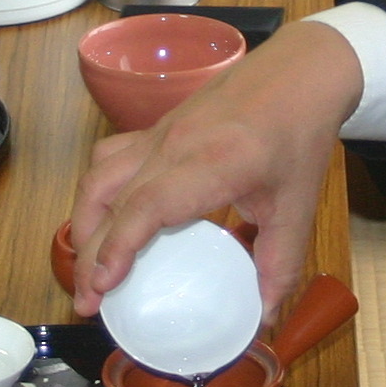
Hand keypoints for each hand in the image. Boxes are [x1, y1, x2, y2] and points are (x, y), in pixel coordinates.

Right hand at [69, 21, 362, 306]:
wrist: (301, 71)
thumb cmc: (299, 133)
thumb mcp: (297, 205)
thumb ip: (280, 263)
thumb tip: (265, 315)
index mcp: (210, 163)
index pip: (144, 206)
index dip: (117, 248)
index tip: (101, 286)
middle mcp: (173, 144)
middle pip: (109, 197)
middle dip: (89, 253)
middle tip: (88, 300)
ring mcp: (160, 132)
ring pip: (100, 174)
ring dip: (84, 221)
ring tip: (86, 264)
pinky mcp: (158, 127)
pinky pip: (111, 158)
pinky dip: (97, 192)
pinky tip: (105, 217)